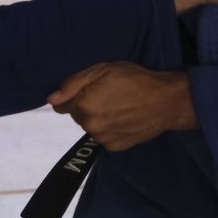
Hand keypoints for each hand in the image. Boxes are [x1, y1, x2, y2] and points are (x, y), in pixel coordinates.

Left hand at [47, 63, 196, 151]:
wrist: (165, 101)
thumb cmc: (135, 80)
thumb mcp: (103, 70)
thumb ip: (73, 84)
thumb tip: (51, 99)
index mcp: (83, 105)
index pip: (62, 105)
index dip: (76, 95)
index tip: (92, 90)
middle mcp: (90, 125)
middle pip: (78, 116)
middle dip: (87, 106)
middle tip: (110, 95)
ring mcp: (102, 139)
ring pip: (91, 127)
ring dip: (98, 119)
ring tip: (119, 107)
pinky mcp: (114, 147)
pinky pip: (103, 138)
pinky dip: (110, 130)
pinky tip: (124, 119)